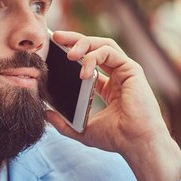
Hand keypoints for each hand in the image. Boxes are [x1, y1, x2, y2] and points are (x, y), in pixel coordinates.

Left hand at [45, 31, 180, 180]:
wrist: (135, 143)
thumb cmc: (115, 138)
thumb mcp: (82, 131)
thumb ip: (64, 123)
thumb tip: (45, 114)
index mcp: (108, 87)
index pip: (88, 61)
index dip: (72, 53)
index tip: (53, 50)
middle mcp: (117, 75)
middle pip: (94, 47)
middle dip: (75, 39)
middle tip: (56, 37)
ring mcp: (125, 71)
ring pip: (103, 44)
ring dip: (83, 44)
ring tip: (68, 54)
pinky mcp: (131, 69)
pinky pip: (109, 52)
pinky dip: (94, 57)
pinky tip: (83, 71)